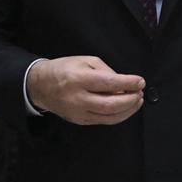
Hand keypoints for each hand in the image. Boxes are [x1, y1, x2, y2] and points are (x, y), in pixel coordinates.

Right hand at [26, 56, 143, 124]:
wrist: (40, 86)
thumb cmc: (63, 69)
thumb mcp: (84, 60)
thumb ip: (105, 70)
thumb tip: (122, 83)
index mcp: (79, 79)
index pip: (108, 83)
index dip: (128, 83)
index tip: (140, 81)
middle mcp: (78, 98)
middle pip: (110, 105)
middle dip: (130, 100)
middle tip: (140, 93)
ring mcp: (79, 112)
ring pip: (109, 117)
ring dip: (128, 111)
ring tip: (137, 101)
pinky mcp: (80, 121)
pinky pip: (103, 121)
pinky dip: (117, 116)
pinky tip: (124, 109)